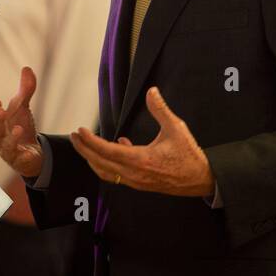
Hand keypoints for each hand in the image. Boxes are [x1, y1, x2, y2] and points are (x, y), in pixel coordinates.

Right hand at [0, 66, 43, 177]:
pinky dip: (22, 156)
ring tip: (17, 128)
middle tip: (2, 111)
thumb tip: (27, 69)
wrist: (30, 152)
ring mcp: (8, 151)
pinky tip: (27, 152)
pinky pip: (18, 160)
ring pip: (5, 145)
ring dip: (10, 137)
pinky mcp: (19, 161)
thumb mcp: (22, 107)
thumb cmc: (20, 128)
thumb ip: (25, 89)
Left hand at [70, 86, 214, 197]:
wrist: (201, 179)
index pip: (107, 151)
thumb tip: (151, 91)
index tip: (79, 131)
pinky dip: (108, 164)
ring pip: (106, 172)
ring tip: (84, 146)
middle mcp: (134, 174)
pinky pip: (117, 175)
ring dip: (93, 159)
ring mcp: (136, 181)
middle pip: (100, 164)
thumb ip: (161, 109)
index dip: (90, 142)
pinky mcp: (140, 183)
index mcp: (140, 161)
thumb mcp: (176, 128)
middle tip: (74, 137)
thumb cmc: (189, 155)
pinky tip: (115, 148)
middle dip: (84, 150)